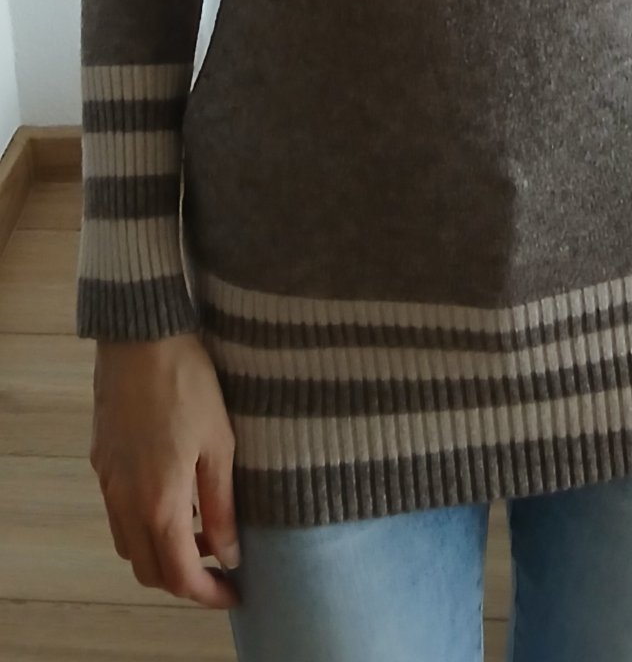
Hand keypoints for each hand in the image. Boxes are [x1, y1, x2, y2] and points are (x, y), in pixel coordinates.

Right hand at [90, 332, 240, 609]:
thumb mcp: (220, 443)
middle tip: (220, 564)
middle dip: (183, 579)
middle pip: (148, 568)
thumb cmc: (188, 382)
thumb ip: (222, 505)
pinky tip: (175, 495)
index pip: (179, 575)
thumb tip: (230, 555)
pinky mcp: (101, 460)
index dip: (207, 593)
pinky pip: (119, 512)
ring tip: (202, 529)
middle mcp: (125, 500)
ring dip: (162, 551)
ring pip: (129, 543)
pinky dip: (144, 523)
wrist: (140, 334)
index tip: (234, 591)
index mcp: (158, 501)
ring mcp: (108, 480)